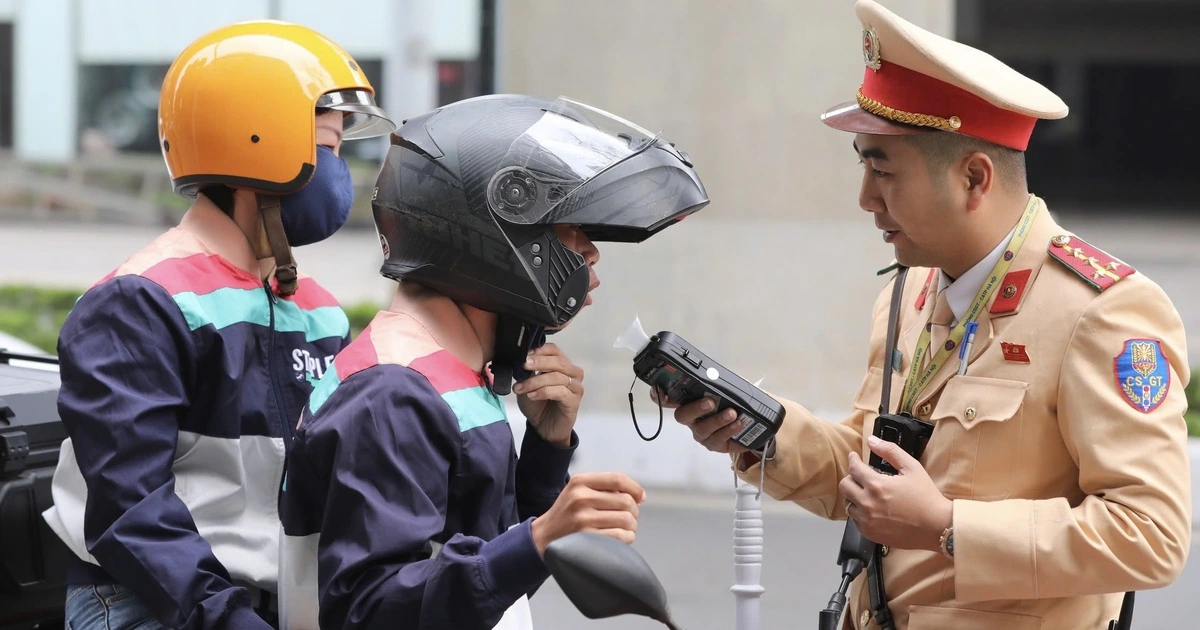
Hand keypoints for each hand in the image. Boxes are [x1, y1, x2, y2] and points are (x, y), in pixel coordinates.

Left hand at [514, 343, 583, 446]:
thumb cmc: (537, 404)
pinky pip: (560, 392)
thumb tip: (522, 359)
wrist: (543, 428)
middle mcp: (572, 374)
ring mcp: (575, 387)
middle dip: (539, 362)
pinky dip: (544, 392)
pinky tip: (532, 395)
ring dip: (536, 381)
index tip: (525, 355)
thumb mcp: (528, 384)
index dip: (540, 350)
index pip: (555, 350)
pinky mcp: (574, 401)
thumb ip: (528, 372)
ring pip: (558, 377)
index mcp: (562, 365)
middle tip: (523, 365)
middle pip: (558, 361)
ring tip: (521, 388)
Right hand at [530, 472, 646, 554]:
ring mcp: (583, 518)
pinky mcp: (587, 538)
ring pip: (626, 519)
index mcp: (580, 482)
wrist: (544, 536)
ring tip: (626, 528)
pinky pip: (620, 536)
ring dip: (632, 526)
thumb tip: (640, 496)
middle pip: (626, 501)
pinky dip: (627, 538)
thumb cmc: (569, 513)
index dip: (635, 488)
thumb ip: (605, 488)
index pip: (617, 479)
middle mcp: (581, 498)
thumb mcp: (578, 491)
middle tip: (630, 516)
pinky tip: (621, 537)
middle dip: (634, 510)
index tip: (641, 497)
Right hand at [652, 389, 748, 454]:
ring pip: (702, 428)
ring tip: (732, 413)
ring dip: (718, 420)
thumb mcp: (728, 389)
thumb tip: (719, 375)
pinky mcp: (713, 444)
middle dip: (695, 408)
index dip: (660, 396)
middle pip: (682, 415)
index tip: (659, 390)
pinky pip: (717, 438)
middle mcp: (691, 419)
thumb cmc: (733, 403)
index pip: (669, 399)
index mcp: (689, 402)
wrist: (749, 425)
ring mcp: (701, 433)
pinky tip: (738, 423)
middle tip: (710, 402)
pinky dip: (729, 429)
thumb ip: (720, 383)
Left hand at [839, 436, 951, 551]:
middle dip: (851, 477)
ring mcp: (867, 521)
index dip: (853, 460)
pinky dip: (860, 512)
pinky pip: (855, 520)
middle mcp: (868, 504)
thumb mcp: (912, 467)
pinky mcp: (870, 533)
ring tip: (867, 493)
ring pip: (848, 503)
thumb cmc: (926, 497)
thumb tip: (871, 440)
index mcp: (877, 486)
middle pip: (845, 486)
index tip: (854, 457)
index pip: (853, 468)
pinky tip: (872, 508)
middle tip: (860, 476)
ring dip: (854, 495)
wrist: (936, 527)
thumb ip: (890, 451)